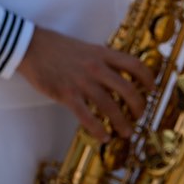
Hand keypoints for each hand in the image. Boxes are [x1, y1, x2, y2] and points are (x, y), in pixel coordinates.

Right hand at [16, 27, 153, 140]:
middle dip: (138, 106)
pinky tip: (104, 136)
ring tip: (126, 132)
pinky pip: (87, 117)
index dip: (149, 79)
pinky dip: (99, 130)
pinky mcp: (66, 94)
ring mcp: (81, 81)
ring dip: (122, 122)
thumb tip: (117, 74)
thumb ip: (102, 59)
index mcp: (102, 53)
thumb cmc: (56, 47)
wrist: (30, 46)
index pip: (135, 65)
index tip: (153, 89)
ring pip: (111, 106)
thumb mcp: (85, 48)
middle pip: (128, 89)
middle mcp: (96, 67)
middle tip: (139, 116)